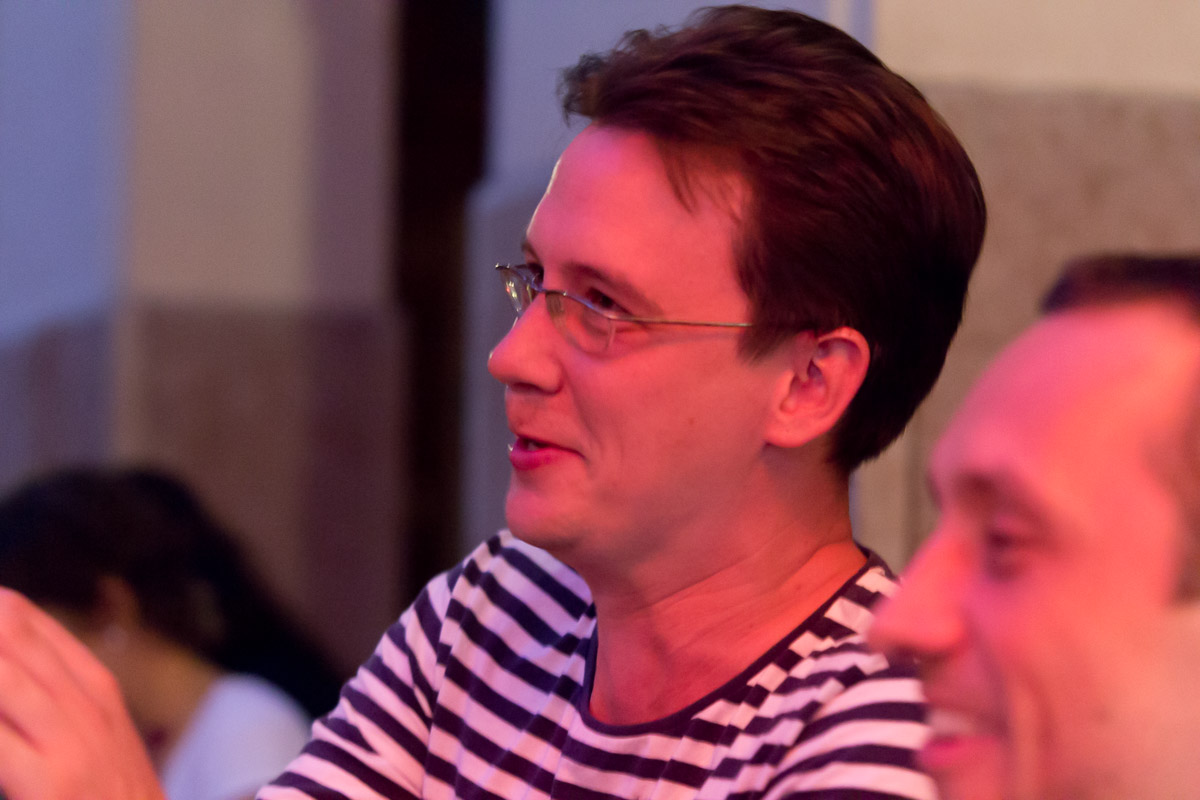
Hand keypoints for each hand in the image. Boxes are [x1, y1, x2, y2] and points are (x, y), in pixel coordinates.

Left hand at [0, 588, 164, 799]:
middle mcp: (90, 716)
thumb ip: (72, 715)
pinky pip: (4, 744)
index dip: (17, 615)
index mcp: (104, 702)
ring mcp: (70, 750)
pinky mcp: (49, 785)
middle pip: (26, 653)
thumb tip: (36, 682)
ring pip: (14, 685)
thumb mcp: (109, 753)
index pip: (51, 640)